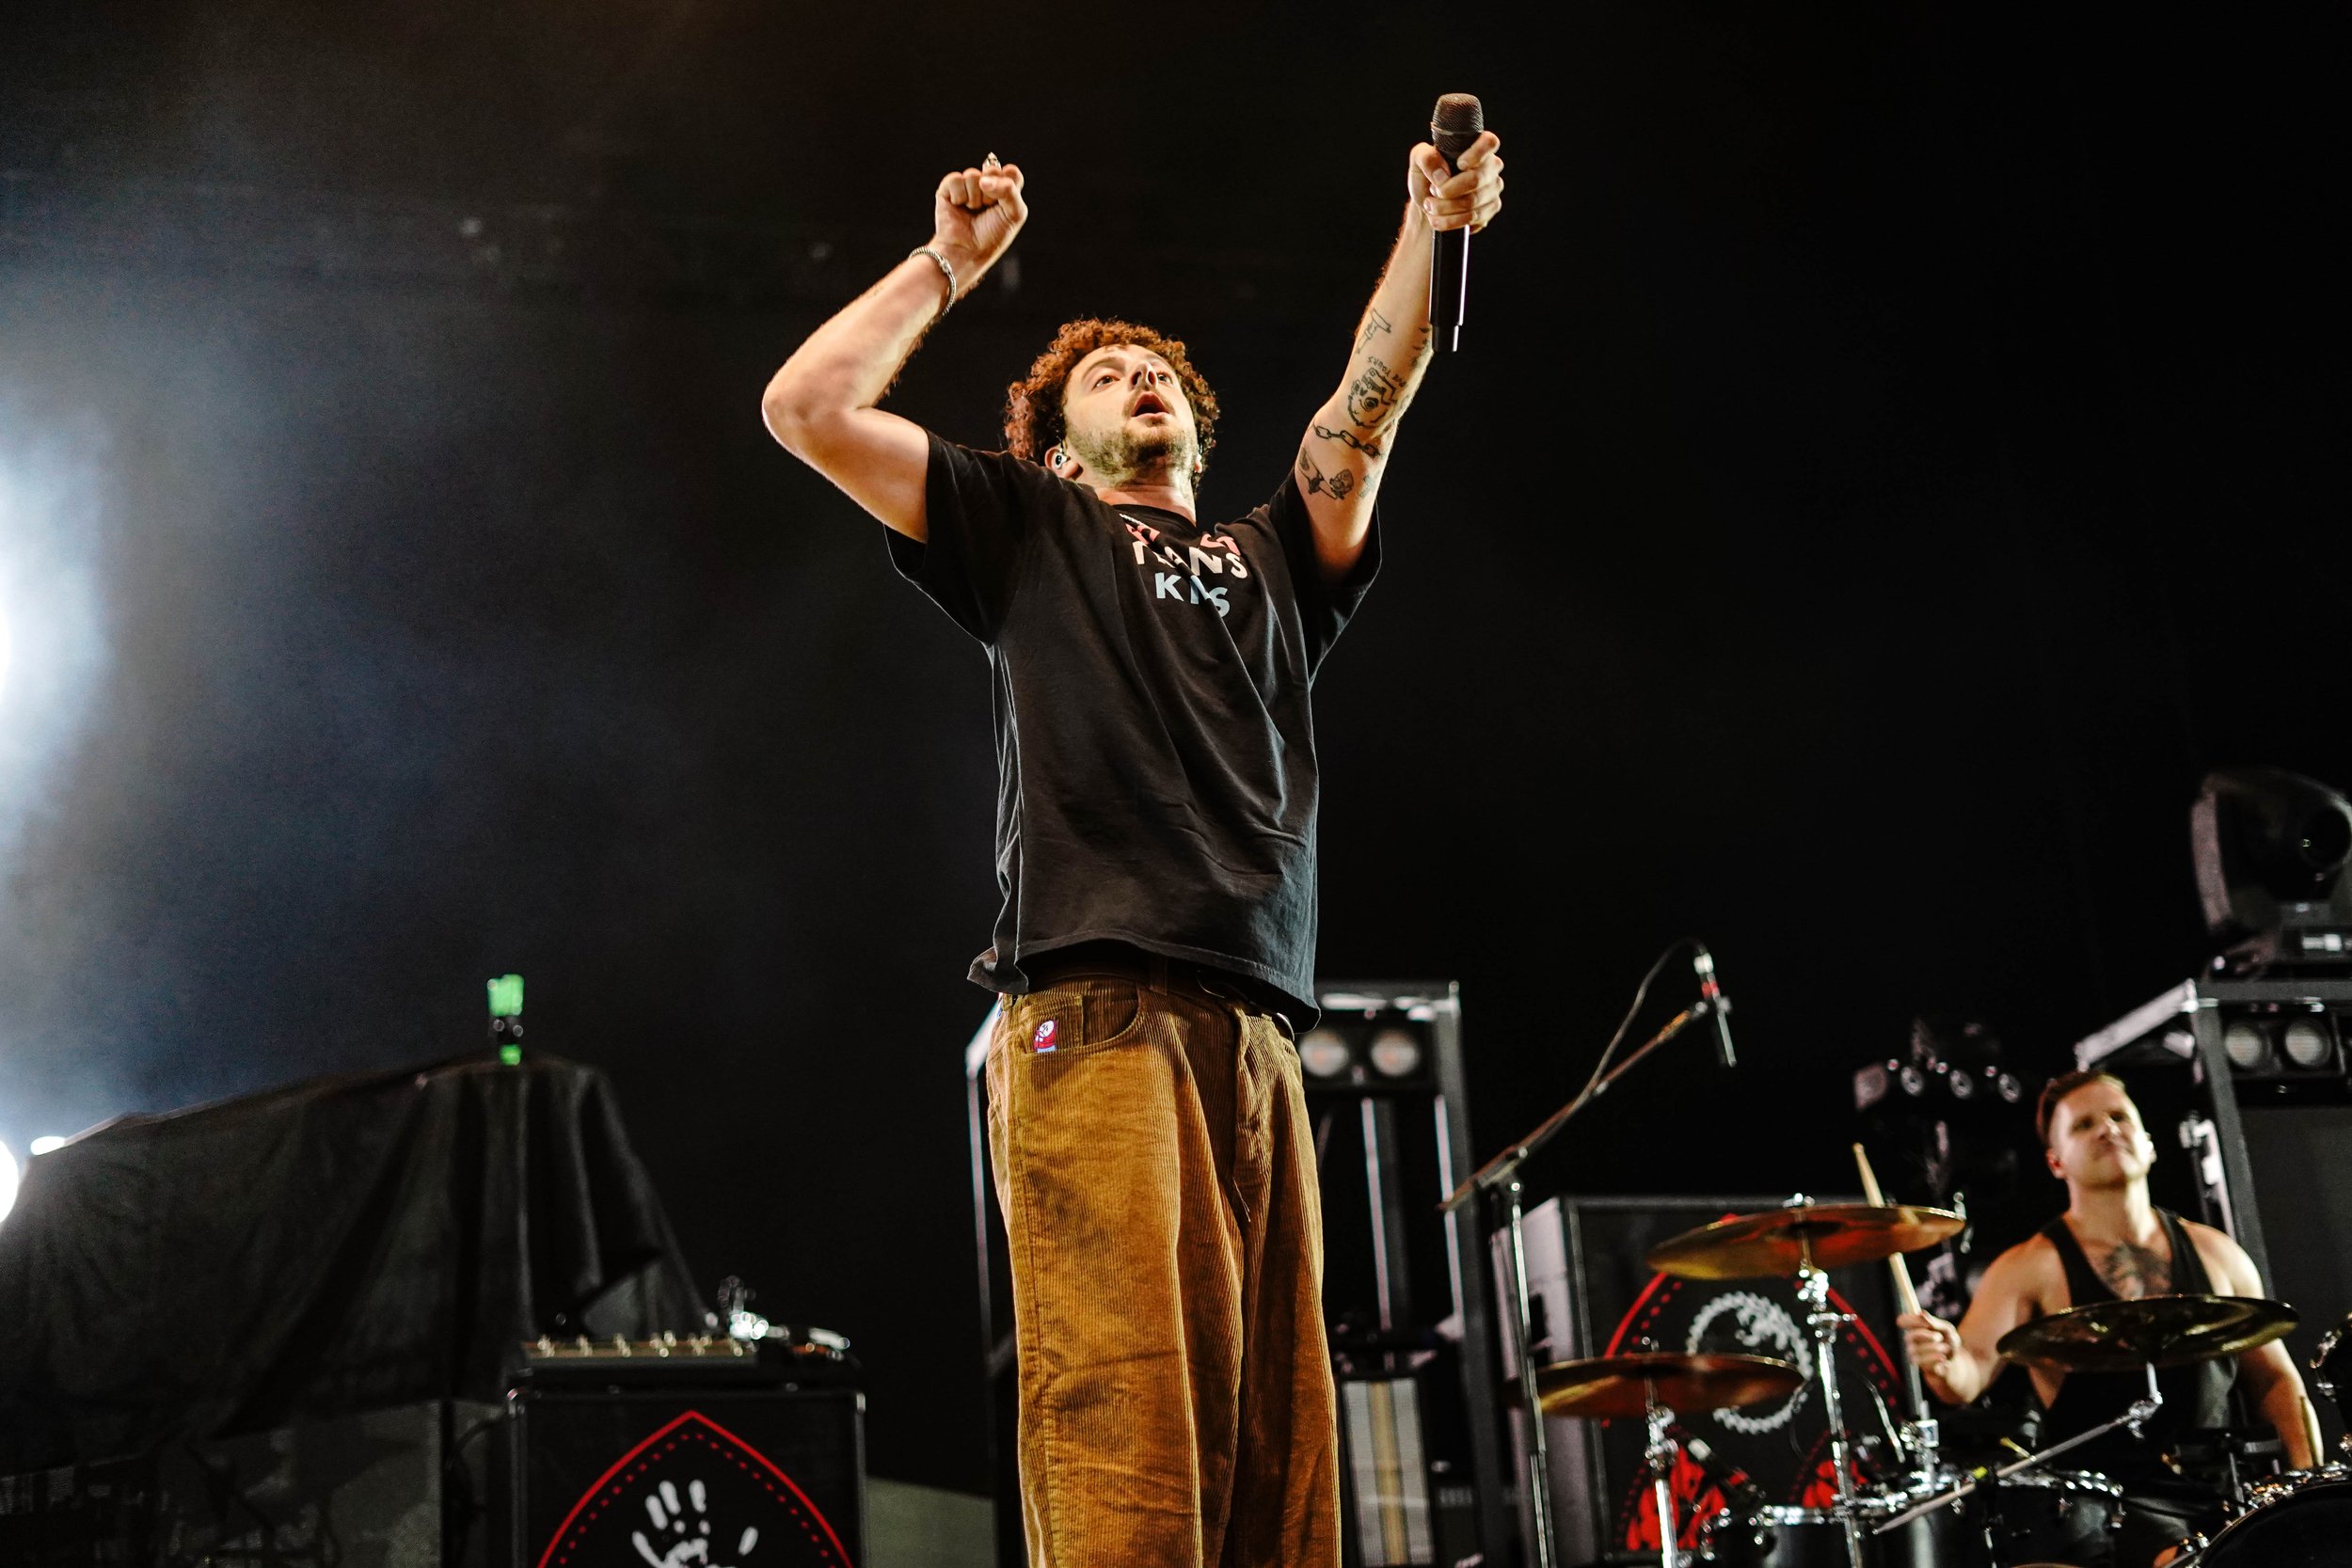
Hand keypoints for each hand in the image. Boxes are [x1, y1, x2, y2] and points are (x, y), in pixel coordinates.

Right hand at [932, 155, 1027, 286]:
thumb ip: (1009, 190)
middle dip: (991, 191)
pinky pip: (955, 179)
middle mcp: (986, 187)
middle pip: (992, 170)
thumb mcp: (1014, 214)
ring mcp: (967, 187)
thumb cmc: (992, 236)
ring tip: (973, 210)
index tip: (1005, 196)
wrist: (967, 251)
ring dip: (975, 197)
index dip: (1008, 181)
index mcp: (1004, 192)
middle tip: (988, 207)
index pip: (1011, 173)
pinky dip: (959, 195)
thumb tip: (983, 180)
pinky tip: (959, 206)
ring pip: (973, 175)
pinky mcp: (948, 190)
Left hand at [1408, 130, 1503, 232]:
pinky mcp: (1491, 208)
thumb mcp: (1417, 161)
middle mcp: (1490, 166)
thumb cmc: (1426, 178)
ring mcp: (1493, 188)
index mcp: (1476, 146)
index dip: (1477, 153)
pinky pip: (1473, 217)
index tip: (1459, 165)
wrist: (1428, 205)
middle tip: (1433, 191)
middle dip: (1448, 190)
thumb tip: (1442, 173)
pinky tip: (1439, 219)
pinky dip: (1450, 221)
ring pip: (1472, 202)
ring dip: (1445, 207)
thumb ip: (1426, 157)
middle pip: (1476, 179)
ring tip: (1431, 206)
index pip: (1489, 142)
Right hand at [1897, 1310, 1960, 1372]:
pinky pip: (1922, 1361)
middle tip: (1939, 1337)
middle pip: (1909, 1336)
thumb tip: (1921, 1313)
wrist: (1955, 1361)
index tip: (1927, 1323)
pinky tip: (1943, 1358)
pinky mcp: (1919, 1365)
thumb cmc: (1948, 1341)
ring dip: (1933, 1348)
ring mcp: (1913, 1353)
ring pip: (1914, 1350)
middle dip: (1927, 1336)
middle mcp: (1910, 1340)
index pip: (1902, 1321)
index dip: (1912, 1320)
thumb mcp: (1947, 1329)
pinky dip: (1935, 1358)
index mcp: (1915, 1327)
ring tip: (1945, 1348)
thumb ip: (1935, 1322)